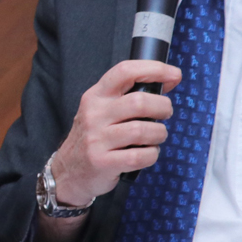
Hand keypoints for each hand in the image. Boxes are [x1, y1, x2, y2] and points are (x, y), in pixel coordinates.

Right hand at [50, 59, 181, 207]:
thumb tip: (169, 80)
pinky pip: (139, 156)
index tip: (174, 74)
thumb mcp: (101, 111)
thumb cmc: (94, 138)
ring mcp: (97, 139)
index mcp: (96, 96)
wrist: (67, 172)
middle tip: (165, 114)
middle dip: (163, 107)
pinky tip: (147, 153)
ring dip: (159, 134)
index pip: (125, 71)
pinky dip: (152, 155)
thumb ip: (129, 96)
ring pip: (142, 130)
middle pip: (140, 101)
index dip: (154, 69)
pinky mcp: (102, 162)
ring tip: (156, 137)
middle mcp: (94, 114)